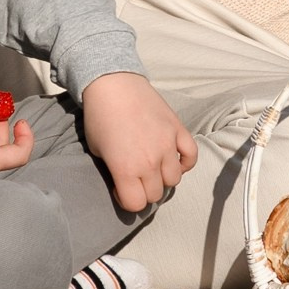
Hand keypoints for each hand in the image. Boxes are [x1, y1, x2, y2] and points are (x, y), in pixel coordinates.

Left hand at [80, 72, 199, 217]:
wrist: (114, 84)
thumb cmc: (100, 117)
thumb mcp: (97, 151)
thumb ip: (114, 171)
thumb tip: (124, 182)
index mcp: (126, 170)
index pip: (136, 205)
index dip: (127, 200)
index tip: (121, 188)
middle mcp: (149, 161)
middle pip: (155, 194)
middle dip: (144, 190)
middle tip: (136, 177)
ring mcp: (167, 145)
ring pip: (174, 180)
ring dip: (163, 178)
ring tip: (153, 167)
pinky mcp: (178, 129)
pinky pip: (191, 156)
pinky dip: (185, 162)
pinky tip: (174, 159)